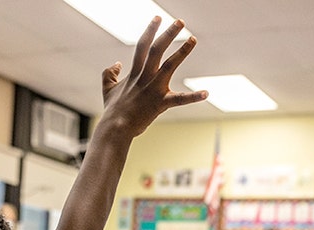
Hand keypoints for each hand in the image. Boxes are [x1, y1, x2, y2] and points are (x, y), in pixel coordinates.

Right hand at [99, 18, 206, 138]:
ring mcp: (153, 89)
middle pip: (157, 49)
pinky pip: (180, 100)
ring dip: (182, 51)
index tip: (158, 18)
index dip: (150, 30)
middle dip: (168, 34)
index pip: (142, 45)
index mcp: (134, 72)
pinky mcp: (160, 103)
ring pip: (169, 65)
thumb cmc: (112, 110)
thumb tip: (116, 63)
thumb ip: (109, 73)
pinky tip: (206, 93)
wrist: (115, 127)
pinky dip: (193, 97)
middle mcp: (145, 77)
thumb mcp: (107, 89)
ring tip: (193, 39)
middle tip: (180, 21)